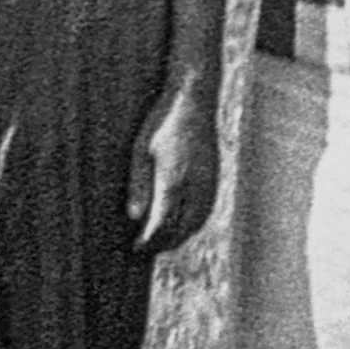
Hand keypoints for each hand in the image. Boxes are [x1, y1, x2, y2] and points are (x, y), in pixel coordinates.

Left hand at [127, 76, 220, 252]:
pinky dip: (193, 223)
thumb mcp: (141, 150)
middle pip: (181, 229)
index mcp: (174, 179)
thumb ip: (138, 185)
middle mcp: (195, 185)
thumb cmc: (162, 121)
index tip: (136, 248)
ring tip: (162, 240)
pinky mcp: (214, 176)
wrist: (194, 99)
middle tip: (145, 249)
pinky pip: (206, 210)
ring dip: (180, 236)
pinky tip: (182, 222)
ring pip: (196, 222)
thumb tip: (135, 218)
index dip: (149, 241)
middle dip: (163, 243)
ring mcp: (208, 181)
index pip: (162, 224)